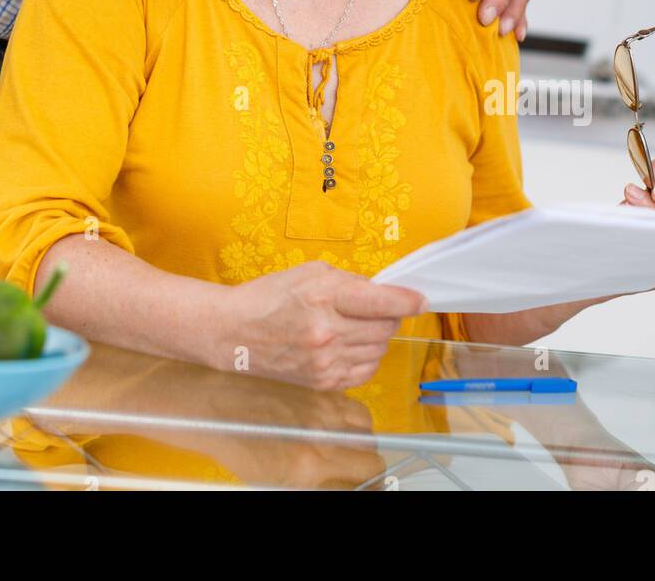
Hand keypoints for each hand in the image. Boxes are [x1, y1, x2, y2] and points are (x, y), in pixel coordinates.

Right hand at [220, 263, 426, 390]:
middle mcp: (327, 332)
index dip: (407, 300)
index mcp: (323, 297)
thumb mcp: (309, 272)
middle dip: (389, 315)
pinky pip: (365, 372)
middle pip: (384, 327)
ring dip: (376, 336)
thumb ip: (349, 281)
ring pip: (378, 350)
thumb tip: (381, 292)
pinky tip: (351, 346)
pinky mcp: (323, 382)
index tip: (420, 300)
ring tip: (355, 326)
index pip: (381, 302)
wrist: (234, 332)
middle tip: (376, 308)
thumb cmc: (268, 297)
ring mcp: (325, 361)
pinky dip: (366, 358)